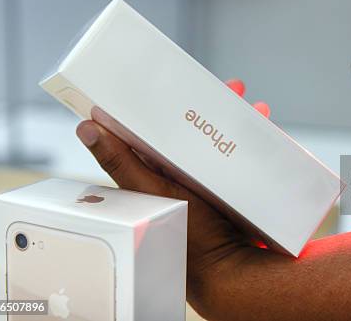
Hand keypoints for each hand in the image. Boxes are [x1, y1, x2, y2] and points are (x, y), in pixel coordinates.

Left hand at [75, 79, 270, 316]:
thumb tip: (84, 127)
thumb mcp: (153, 192)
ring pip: (222, 137)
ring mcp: (211, 180)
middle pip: (195, 127)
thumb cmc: (186, 234)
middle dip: (214, 104)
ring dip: (237, 116)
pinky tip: (266, 123)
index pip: (157, 127)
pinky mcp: (235, 187)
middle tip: (230, 86)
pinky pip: (243, 155)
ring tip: (251, 101)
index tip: (177, 81)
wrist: (229, 268)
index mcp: (157, 170)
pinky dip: (255, 138)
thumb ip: (121, 162)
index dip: (166, 103)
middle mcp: (183, 172)